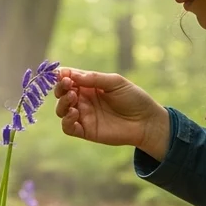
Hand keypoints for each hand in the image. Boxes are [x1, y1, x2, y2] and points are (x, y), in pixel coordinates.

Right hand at [53, 68, 168, 155]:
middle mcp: (83, 100)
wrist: (146, 121)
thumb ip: (94, 78)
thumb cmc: (133, 98)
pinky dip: (66, 120)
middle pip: (61, 93)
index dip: (62, 75)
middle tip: (68, 85)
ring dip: (62, 103)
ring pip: (61, 110)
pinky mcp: (86, 130)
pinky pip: (67, 127)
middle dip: (60, 88)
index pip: (69, 78)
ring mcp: (84, 115)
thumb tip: (72, 75)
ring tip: (73, 97)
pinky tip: (75, 113)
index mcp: (89, 85)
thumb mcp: (115, 82)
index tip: (62, 74)